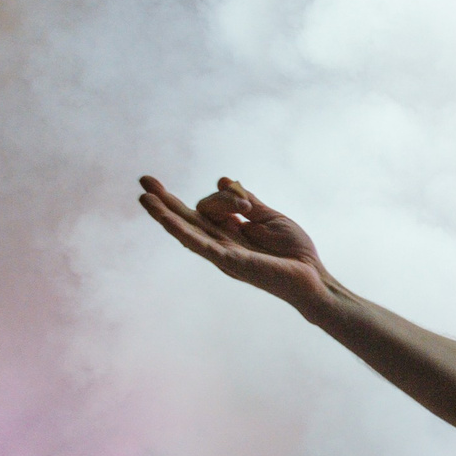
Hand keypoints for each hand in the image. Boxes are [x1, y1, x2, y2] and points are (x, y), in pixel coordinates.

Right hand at [138, 176, 332, 312]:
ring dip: (164, 214)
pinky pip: (201, 245)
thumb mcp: (270, 217)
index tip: (240, 197)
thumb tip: (222, 179)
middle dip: (165, 200)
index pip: (210, 206)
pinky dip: (182, 231)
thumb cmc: (294, 251)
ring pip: (187, 231)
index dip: (221, 195)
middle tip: (143, 181)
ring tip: (144, 198)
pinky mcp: (230, 261)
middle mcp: (220, 243)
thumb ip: (246, 201)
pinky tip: (166, 220)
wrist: (312, 276)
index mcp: (229, 232)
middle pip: (187, 218)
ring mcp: (222, 253)